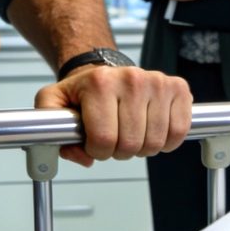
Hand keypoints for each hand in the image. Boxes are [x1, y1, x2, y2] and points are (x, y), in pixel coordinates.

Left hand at [36, 66, 191, 166]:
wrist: (105, 73)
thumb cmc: (84, 92)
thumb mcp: (53, 103)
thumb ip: (51, 131)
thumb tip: (83, 157)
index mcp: (100, 82)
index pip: (102, 140)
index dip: (96, 151)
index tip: (94, 142)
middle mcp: (131, 78)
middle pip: (130, 145)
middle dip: (119, 151)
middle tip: (114, 137)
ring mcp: (157, 82)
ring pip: (155, 143)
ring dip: (142, 148)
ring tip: (131, 133)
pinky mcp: (178, 89)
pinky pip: (179, 132)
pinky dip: (167, 141)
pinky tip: (153, 130)